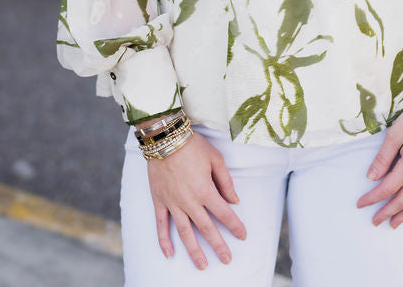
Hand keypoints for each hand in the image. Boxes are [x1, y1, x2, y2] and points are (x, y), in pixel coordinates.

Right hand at [146, 129, 246, 268]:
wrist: (165, 138)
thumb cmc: (193, 145)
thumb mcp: (215, 158)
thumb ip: (226, 181)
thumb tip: (235, 200)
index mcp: (205, 190)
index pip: (224, 214)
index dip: (235, 226)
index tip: (243, 236)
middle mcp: (190, 201)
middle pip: (207, 229)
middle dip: (218, 245)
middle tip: (227, 259)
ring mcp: (173, 203)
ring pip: (185, 232)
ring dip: (194, 251)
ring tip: (202, 265)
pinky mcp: (159, 201)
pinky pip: (161, 225)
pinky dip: (164, 240)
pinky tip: (170, 254)